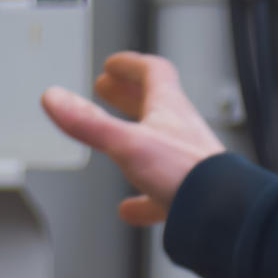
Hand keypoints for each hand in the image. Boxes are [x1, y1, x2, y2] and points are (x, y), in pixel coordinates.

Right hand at [39, 51, 227, 226]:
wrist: (222, 212)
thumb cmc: (186, 173)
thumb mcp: (127, 143)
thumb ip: (88, 123)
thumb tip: (54, 98)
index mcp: (169, 108)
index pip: (153, 72)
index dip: (131, 65)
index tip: (113, 64)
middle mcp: (181, 130)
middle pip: (154, 103)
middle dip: (127, 94)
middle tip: (107, 90)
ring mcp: (186, 162)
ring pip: (159, 144)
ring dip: (136, 139)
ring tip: (116, 142)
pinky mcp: (188, 194)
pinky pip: (162, 192)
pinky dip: (142, 197)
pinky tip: (129, 208)